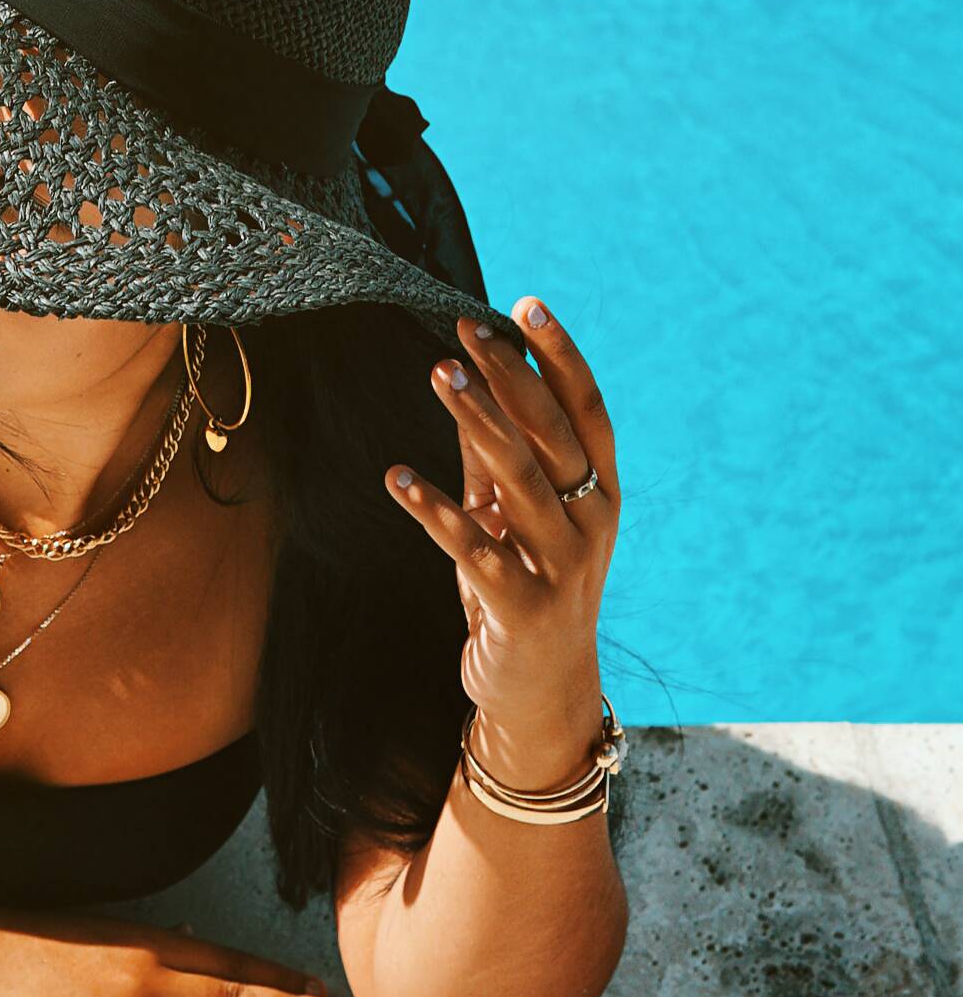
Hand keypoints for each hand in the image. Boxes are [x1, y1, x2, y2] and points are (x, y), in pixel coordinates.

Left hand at [385, 296, 621, 765]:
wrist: (541, 692)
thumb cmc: (523, 587)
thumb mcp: (512, 515)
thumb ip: (492, 453)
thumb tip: (466, 372)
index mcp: (599, 491)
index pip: (586, 409)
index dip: (557, 356)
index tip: (522, 304)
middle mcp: (592, 521)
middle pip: (551, 433)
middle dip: (509, 376)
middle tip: (464, 330)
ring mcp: (563, 566)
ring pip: (518, 479)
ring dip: (476, 421)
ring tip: (439, 375)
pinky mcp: (523, 607)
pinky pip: (475, 549)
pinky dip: (434, 511)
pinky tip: (396, 477)